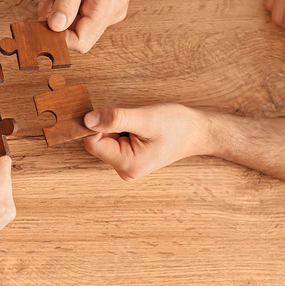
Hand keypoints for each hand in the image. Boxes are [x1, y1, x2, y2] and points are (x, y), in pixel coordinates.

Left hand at [41, 0, 166, 52]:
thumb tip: (55, 26)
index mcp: (107, 7)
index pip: (80, 42)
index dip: (57, 35)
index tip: (44, 15)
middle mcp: (110, 15)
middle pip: (76, 34)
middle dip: (55, 18)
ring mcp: (109, 11)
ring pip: (76, 23)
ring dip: (60, 7)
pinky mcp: (105, 5)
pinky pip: (82, 12)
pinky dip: (69, 1)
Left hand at [83, 104, 209, 180]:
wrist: (197, 132)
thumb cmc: (176, 126)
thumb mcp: (145, 118)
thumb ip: (116, 119)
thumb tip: (87, 120)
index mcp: (127, 164)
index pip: (92, 142)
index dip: (99, 124)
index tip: (117, 115)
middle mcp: (124, 170)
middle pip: (97, 142)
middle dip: (110, 126)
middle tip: (135, 121)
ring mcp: (126, 166)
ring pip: (105, 140)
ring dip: (117, 127)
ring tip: (140, 125)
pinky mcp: (129, 158)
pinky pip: (114, 141)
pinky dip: (122, 130)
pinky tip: (140, 129)